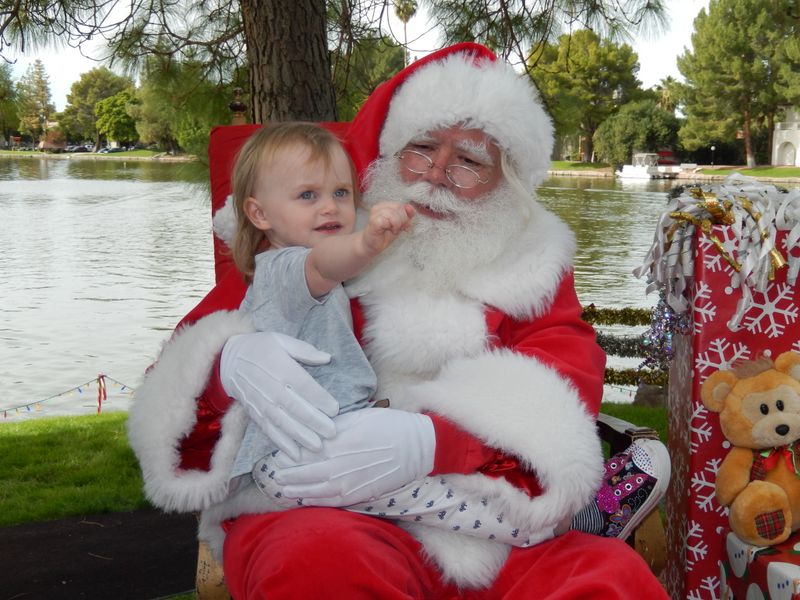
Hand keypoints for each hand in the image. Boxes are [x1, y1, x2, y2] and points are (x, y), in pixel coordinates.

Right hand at [220, 331, 338, 460]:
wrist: (228, 361)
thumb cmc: (260, 348)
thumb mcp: (281, 340)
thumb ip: (304, 350)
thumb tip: (327, 358)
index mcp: (280, 367)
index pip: (303, 385)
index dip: (319, 398)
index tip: (335, 409)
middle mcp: (271, 388)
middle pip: (295, 408)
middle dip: (314, 422)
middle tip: (332, 432)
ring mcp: (262, 403)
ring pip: (283, 423)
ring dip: (300, 436)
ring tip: (317, 447)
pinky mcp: (255, 414)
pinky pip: (270, 431)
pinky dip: (282, 444)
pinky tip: (296, 454)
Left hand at [272, 408, 435, 505]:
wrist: (417, 447)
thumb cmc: (389, 425)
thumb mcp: (359, 416)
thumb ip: (334, 427)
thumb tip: (312, 433)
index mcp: (340, 442)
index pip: (306, 452)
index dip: (290, 456)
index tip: (278, 455)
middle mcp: (341, 465)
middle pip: (306, 473)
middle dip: (288, 476)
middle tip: (275, 475)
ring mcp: (350, 482)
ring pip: (316, 490)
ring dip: (297, 491)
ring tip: (283, 490)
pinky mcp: (360, 494)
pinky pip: (332, 502)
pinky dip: (316, 502)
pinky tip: (305, 500)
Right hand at [362, 202, 414, 255]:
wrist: (372, 245)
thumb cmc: (384, 234)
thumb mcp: (400, 224)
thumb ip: (406, 215)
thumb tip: (411, 207)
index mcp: (384, 205)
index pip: (401, 205)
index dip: (405, 216)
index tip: (403, 226)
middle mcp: (379, 207)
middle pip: (398, 207)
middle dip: (402, 220)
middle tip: (397, 229)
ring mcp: (375, 213)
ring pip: (394, 213)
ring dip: (397, 224)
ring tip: (392, 230)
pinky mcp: (374, 221)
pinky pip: (388, 220)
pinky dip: (393, 227)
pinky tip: (388, 230)